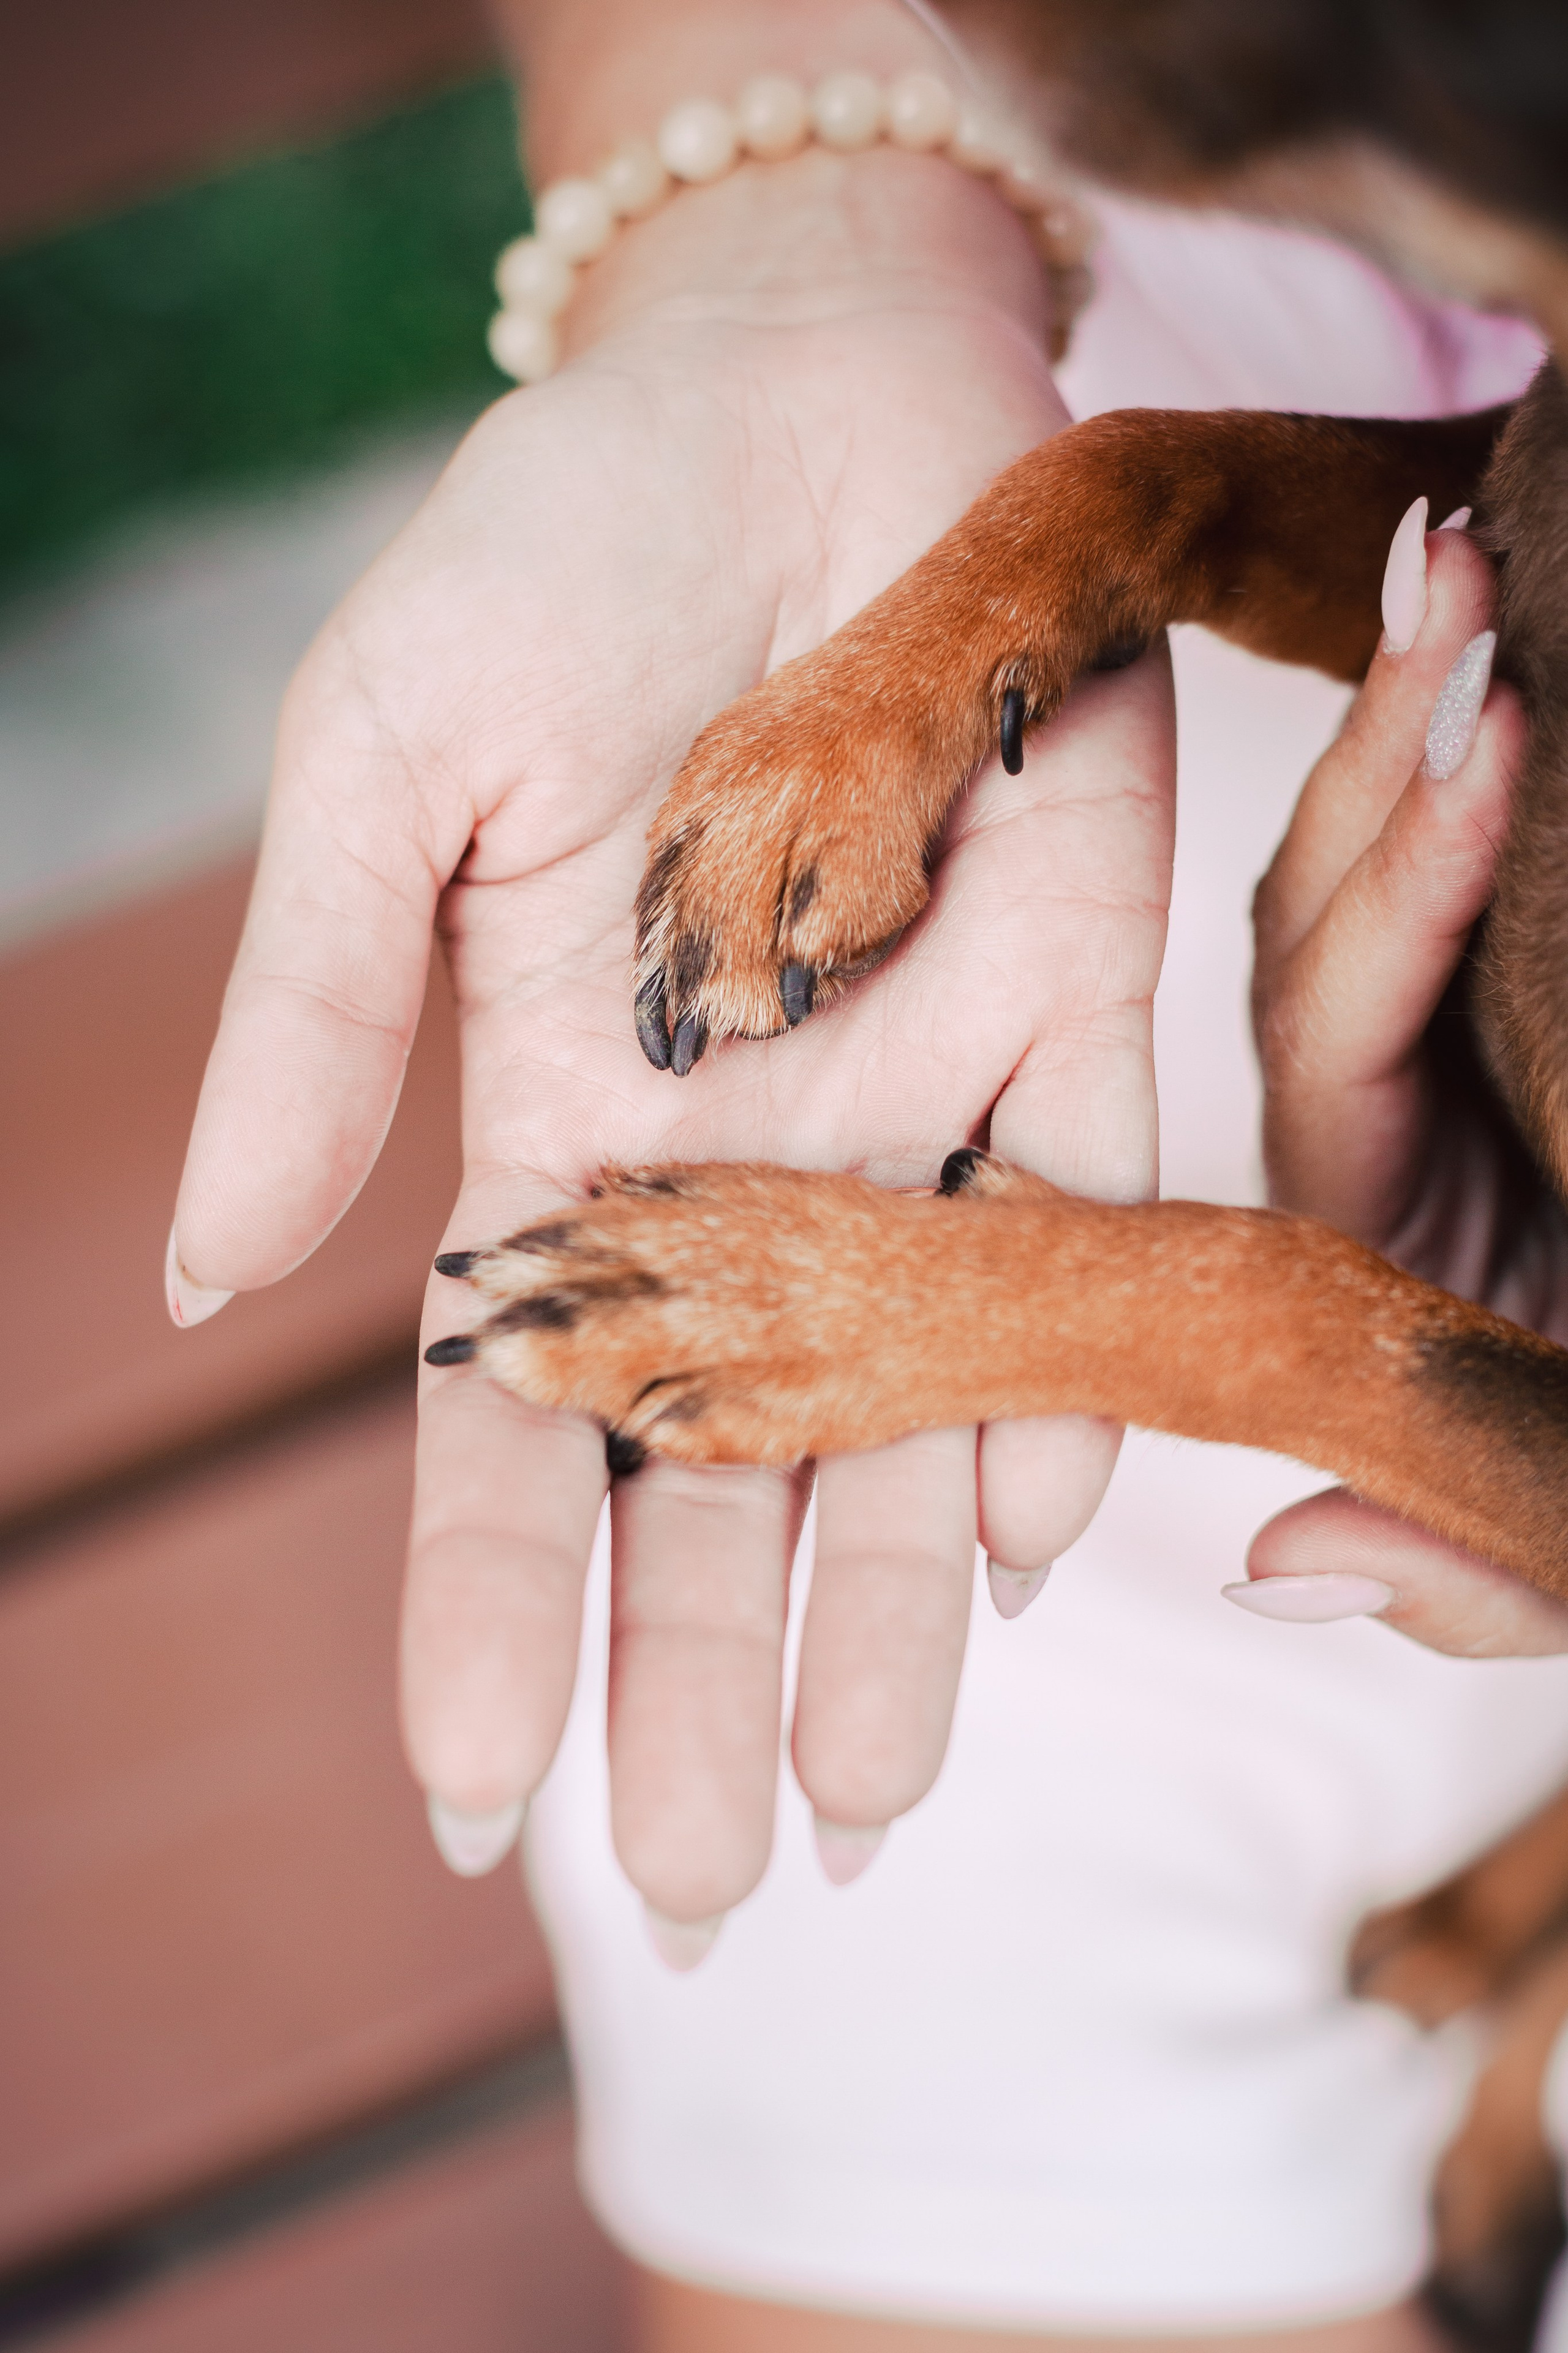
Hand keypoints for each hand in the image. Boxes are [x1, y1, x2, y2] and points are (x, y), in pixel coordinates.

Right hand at [170, 149, 1174, 1928]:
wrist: (803, 393)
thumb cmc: (563, 545)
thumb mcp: (384, 762)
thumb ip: (316, 1013)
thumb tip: (199, 1271)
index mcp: (559, 1119)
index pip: (510, 1411)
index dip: (482, 1602)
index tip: (469, 1790)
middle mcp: (740, 1154)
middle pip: (716, 1461)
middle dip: (699, 1674)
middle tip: (701, 1896)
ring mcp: (911, 1095)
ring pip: (903, 1402)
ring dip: (885, 1606)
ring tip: (868, 1812)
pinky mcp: (1072, 1000)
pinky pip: (1080, 1224)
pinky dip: (1057, 1369)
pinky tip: (1027, 1534)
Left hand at [1238, 507, 1567, 1653]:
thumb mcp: (1554, 1539)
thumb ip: (1468, 1559)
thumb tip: (1274, 1563)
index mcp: (1356, 1219)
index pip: (1340, 1025)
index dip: (1405, 889)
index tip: (1491, 743)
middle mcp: (1359, 1112)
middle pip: (1328, 900)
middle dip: (1393, 735)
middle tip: (1453, 558)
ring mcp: (1413, 1043)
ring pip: (1374, 854)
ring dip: (1419, 705)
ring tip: (1467, 541)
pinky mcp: (1478, 998)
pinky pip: (1437, 859)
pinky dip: (1464, 760)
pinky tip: (1507, 641)